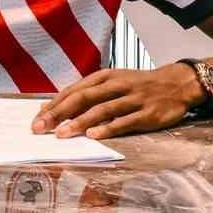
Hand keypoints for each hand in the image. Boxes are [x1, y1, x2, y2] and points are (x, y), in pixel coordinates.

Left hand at [32, 63, 203, 140]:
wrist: (177, 83)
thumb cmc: (138, 85)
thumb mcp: (113, 82)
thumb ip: (89, 93)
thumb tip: (58, 107)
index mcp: (104, 77)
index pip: (73, 91)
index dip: (54, 104)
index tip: (36, 118)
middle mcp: (115, 85)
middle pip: (82, 99)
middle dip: (58, 114)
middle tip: (40, 127)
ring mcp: (131, 99)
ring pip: (101, 110)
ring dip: (79, 122)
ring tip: (61, 133)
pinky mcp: (146, 114)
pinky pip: (124, 121)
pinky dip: (107, 128)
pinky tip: (93, 136)